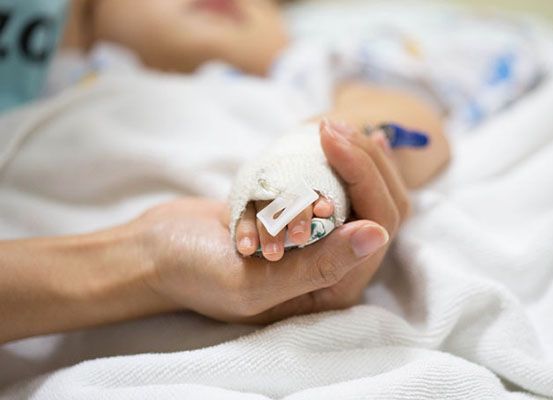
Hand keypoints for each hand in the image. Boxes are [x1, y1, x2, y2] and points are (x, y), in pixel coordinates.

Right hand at [135, 120, 407, 323]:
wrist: (154, 252)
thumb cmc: (195, 273)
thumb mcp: (254, 282)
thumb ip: (319, 266)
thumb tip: (378, 235)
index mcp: (330, 292)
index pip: (376, 230)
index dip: (365, 178)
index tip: (331, 138)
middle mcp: (334, 269)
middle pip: (378, 209)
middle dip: (365, 162)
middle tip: (333, 127)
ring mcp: (320, 242)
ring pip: (362, 195)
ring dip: (357, 157)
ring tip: (339, 125)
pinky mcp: (303, 219)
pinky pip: (336, 188)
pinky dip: (341, 161)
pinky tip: (341, 136)